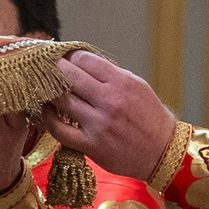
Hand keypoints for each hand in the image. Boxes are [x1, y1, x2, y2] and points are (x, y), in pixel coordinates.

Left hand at [44, 51, 176, 181]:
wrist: (163, 151)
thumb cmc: (150, 117)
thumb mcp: (137, 86)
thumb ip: (110, 74)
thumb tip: (81, 63)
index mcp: (121, 82)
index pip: (84, 60)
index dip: (70, 57)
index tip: (64, 59)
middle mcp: (109, 101)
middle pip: (69, 76)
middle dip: (54, 69)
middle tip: (45, 68)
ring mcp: (98, 124)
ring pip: (61, 100)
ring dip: (49, 91)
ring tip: (45, 88)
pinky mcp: (91, 145)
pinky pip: (59, 129)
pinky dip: (48, 117)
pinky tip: (48, 110)